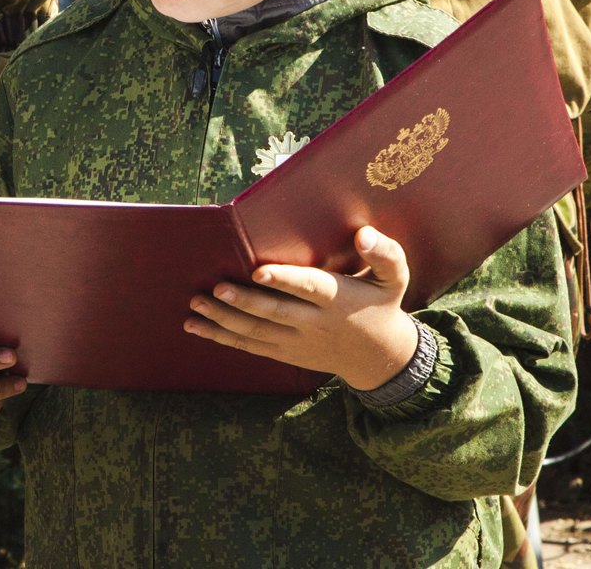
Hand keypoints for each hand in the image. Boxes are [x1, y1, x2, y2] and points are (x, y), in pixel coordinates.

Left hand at [185, 226, 418, 390]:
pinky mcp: (286, 353)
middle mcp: (315, 324)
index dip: (284, 280)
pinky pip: (251, 347)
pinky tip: (196, 328)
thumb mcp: (395, 280)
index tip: (258, 272)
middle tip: (215, 290)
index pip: (309, 288)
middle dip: (243, 303)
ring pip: (256, 333)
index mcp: (338, 300)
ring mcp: (298, 342)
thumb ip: (386, 254)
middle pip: (275, 314)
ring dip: (224, 320)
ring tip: (196, 305)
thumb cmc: (382, 305)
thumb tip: (364, 233)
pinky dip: (222, 337)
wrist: (379, 357)